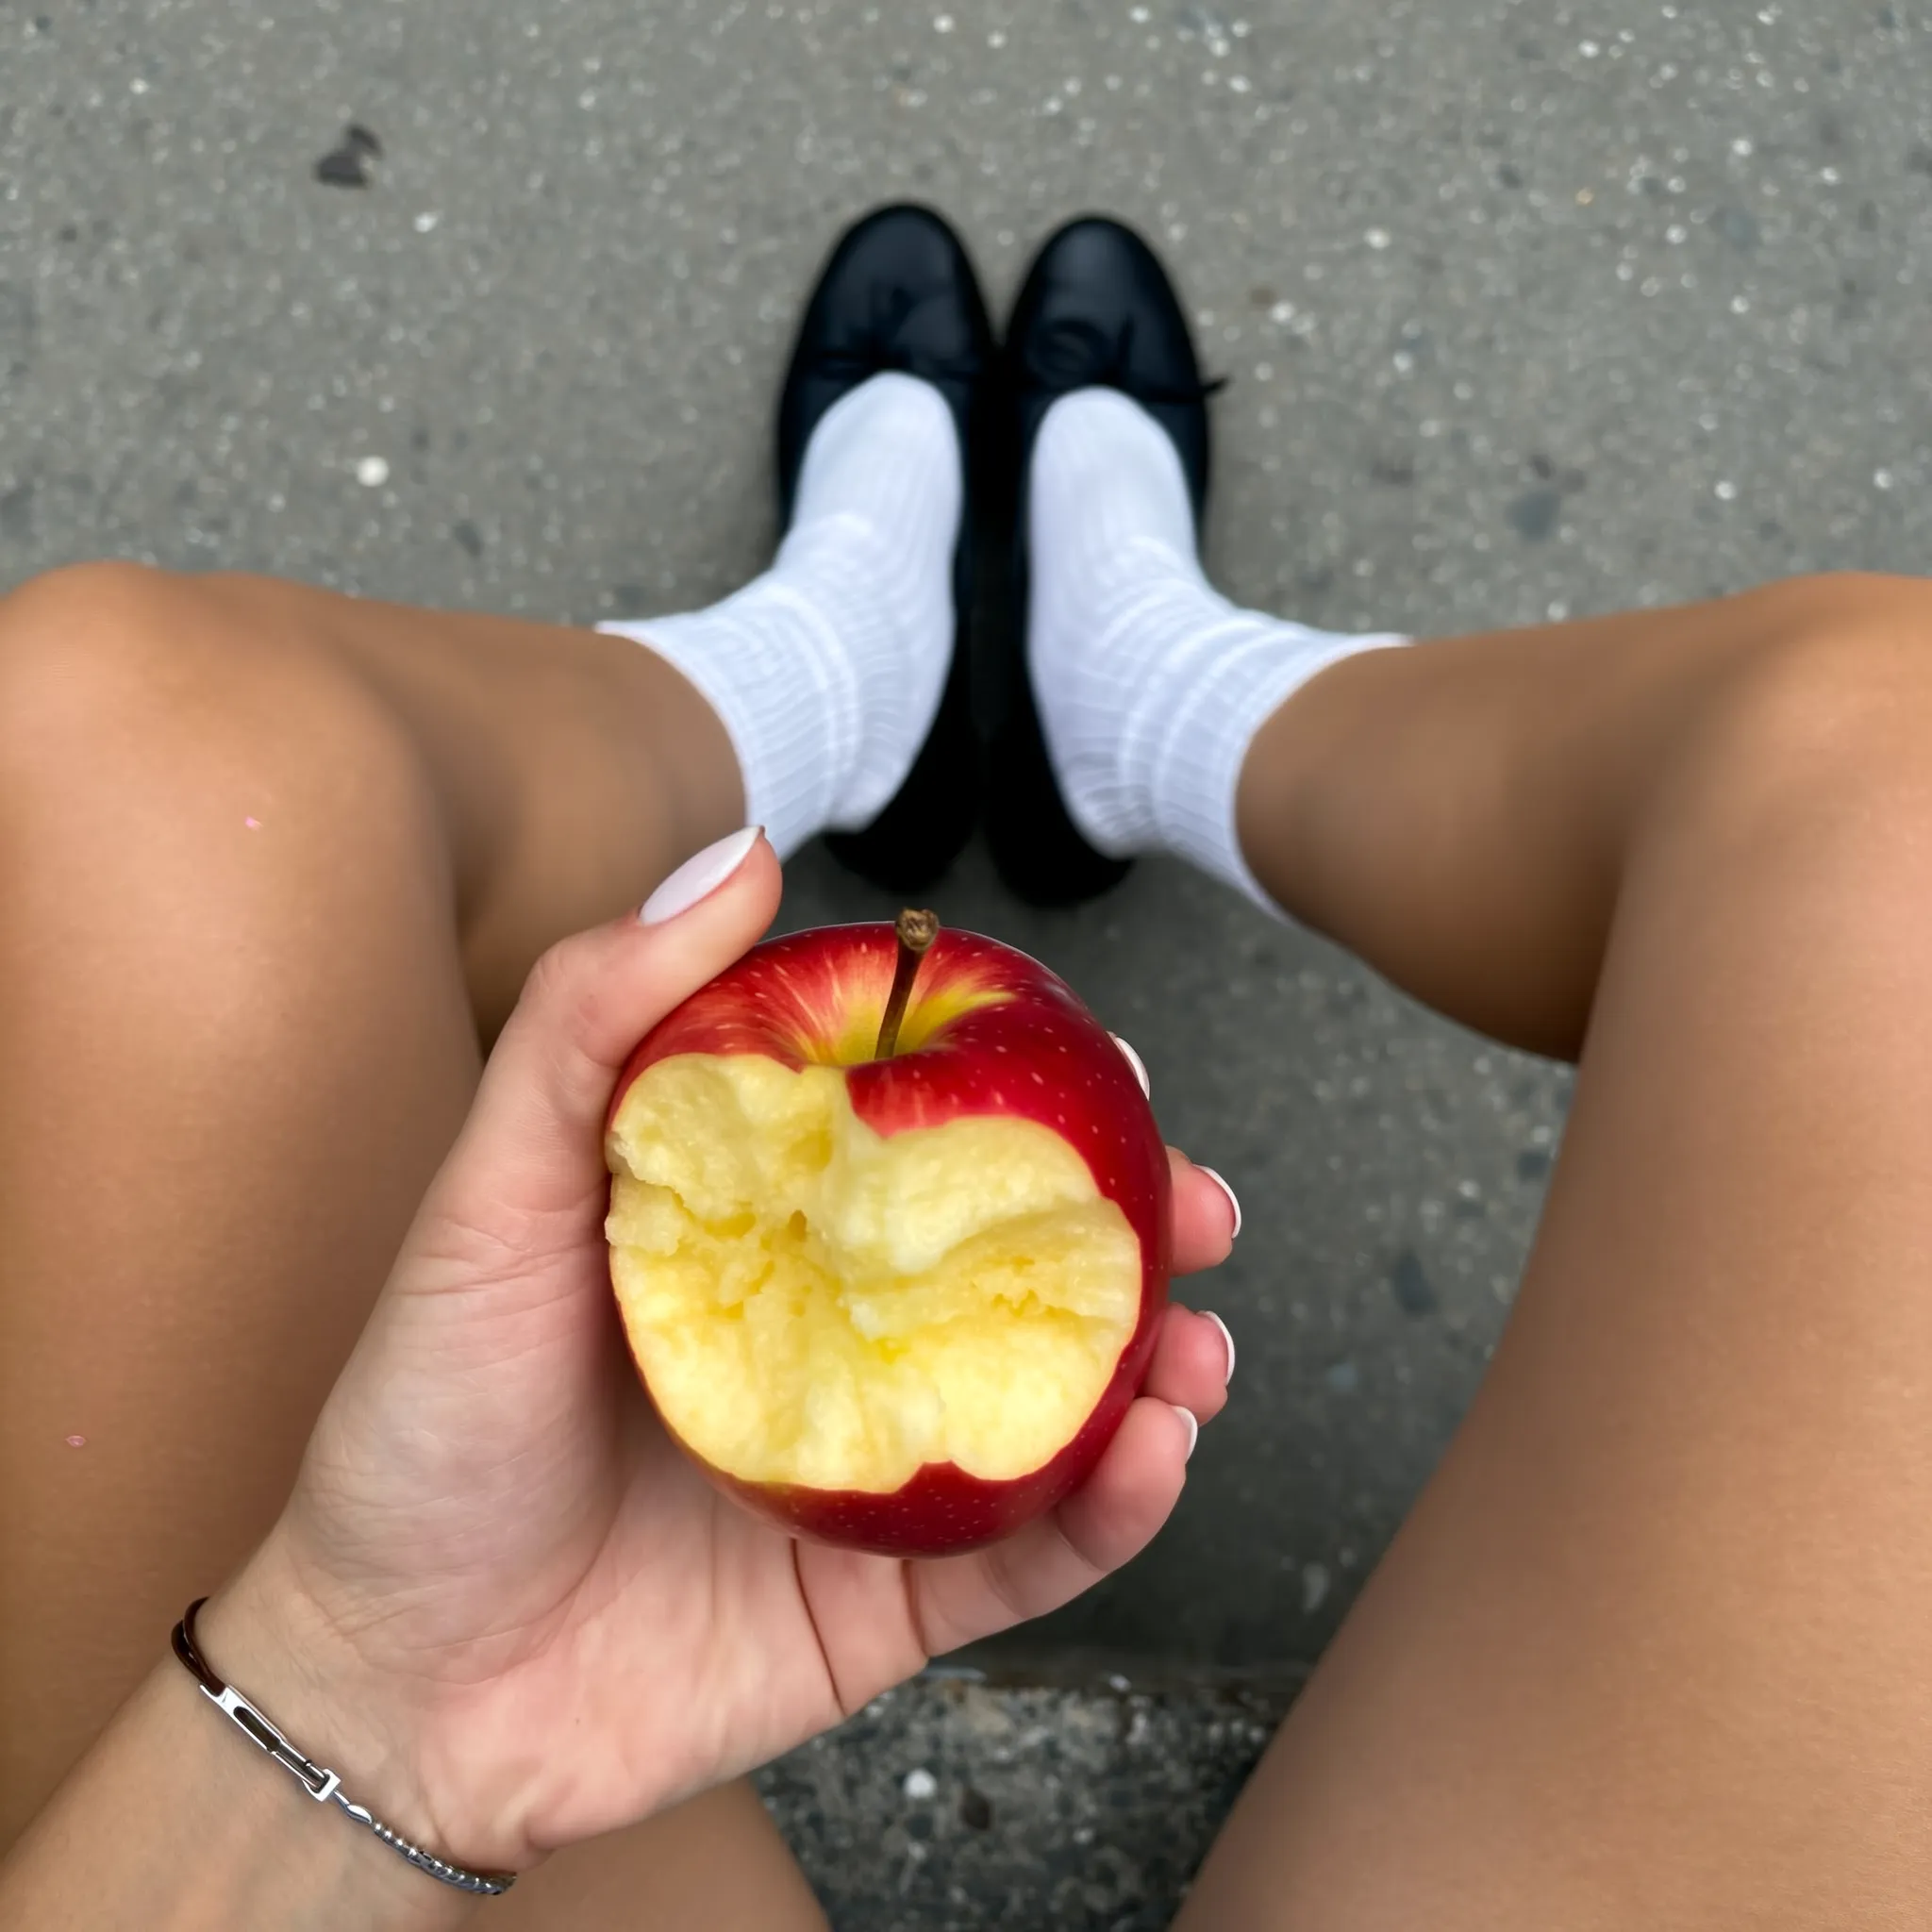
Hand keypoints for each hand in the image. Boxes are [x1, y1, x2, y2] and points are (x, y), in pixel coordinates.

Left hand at [208, 834, 1237, 1873]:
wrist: (396, 1688)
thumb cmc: (428, 1426)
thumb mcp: (490, 1200)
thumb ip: (593, 1020)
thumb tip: (742, 852)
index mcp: (766, 1232)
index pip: (925, 1137)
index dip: (1027, 1093)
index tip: (1107, 1064)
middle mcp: (840, 1337)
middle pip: (1020, 1261)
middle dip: (1134, 1229)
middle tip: (1198, 1204)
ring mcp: (879, 1472)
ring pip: (1058, 1403)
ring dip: (1159, 1365)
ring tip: (1200, 1349)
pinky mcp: (895, 1602)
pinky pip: (1033, 1554)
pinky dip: (1115, 1510)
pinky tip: (1155, 1455)